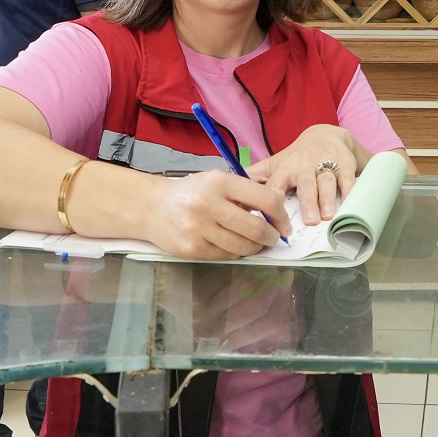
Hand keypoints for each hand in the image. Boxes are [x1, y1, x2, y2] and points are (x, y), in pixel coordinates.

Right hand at [146, 170, 288, 258]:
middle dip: (272, 236)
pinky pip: (226, 255)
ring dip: (256, 247)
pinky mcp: (192, 248)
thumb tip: (278, 210)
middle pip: (257, 228)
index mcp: (220, 182)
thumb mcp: (218, 181)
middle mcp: (208, 204)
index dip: (281, 215)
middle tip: (274, 237)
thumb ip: (246, 192)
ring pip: (243, 246)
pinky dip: (236, 252)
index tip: (284, 223)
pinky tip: (234, 244)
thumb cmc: (192, 193)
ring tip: (256, 242)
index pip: (266, 199)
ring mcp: (198, 228)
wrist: (153, 208)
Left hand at [255, 124, 368, 224]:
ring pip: (328, 182)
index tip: (271, 215)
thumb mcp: (275, 164)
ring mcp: (327, 165)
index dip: (273, 199)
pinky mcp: (346, 166)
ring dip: (328, 199)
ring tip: (328, 216)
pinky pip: (349, 180)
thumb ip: (256, 178)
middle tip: (310, 221)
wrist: (326, 135)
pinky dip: (351, 191)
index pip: (277, 184)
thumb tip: (231, 192)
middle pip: (306, 184)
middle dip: (308, 201)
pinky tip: (351, 204)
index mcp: (286, 169)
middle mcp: (306, 166)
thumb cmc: (296, 157)